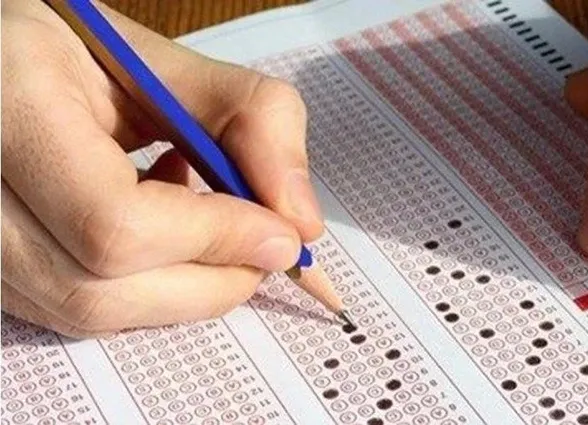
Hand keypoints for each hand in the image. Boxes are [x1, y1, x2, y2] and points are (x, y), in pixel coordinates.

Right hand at [1, 0, 322, 337]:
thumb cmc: (71, 51)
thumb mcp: (163, 60)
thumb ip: (250, 120)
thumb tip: (300, 220)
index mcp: (13, 109)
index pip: (115, 222)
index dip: (214, 238)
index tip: (281, 234)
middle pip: (101, 291)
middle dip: (211, 280)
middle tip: (263, 245)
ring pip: (90, 313)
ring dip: (182, 285)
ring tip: (207, 220)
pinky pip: (77, 310)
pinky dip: (145, 287)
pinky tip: (157, 227)